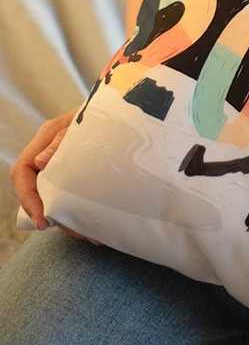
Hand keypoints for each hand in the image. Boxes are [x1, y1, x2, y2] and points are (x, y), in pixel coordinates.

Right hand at [10, 110, 101, 245]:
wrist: (130, 108)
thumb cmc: (107, 110)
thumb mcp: (87, 122)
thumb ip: (63, 140)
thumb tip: (39, 162)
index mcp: (46, 138)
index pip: (22, 172)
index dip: (28, 199)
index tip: (43, 221)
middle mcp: (51, 155)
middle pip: (39, 192)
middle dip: (55, 217)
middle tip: (77, 232)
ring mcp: (66, 166)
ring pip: (58, 201)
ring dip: (73, 221)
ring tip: (94, 235)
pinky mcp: (82, 176)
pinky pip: (76, 200)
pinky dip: (86, 216)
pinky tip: (101, 229)